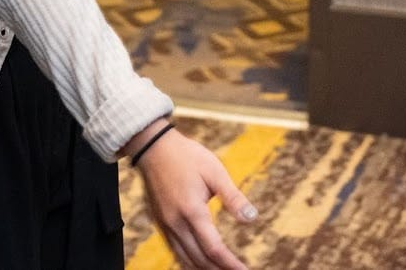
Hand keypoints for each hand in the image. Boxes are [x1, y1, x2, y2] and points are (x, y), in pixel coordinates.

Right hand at [132, 124, 255, 269]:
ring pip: (185, 259)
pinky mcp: (161, 223)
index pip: (214, 248)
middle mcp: (176, 223)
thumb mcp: (215, 171)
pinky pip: (175, 251)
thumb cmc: (187, 156)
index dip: (230, 264)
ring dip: (204, 269)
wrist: (153, 146)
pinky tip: (200, 264)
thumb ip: (233, 197)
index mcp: (192, 210)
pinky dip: (189, 263)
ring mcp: (166, 225)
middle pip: (200, 259)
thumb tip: (252, 218)